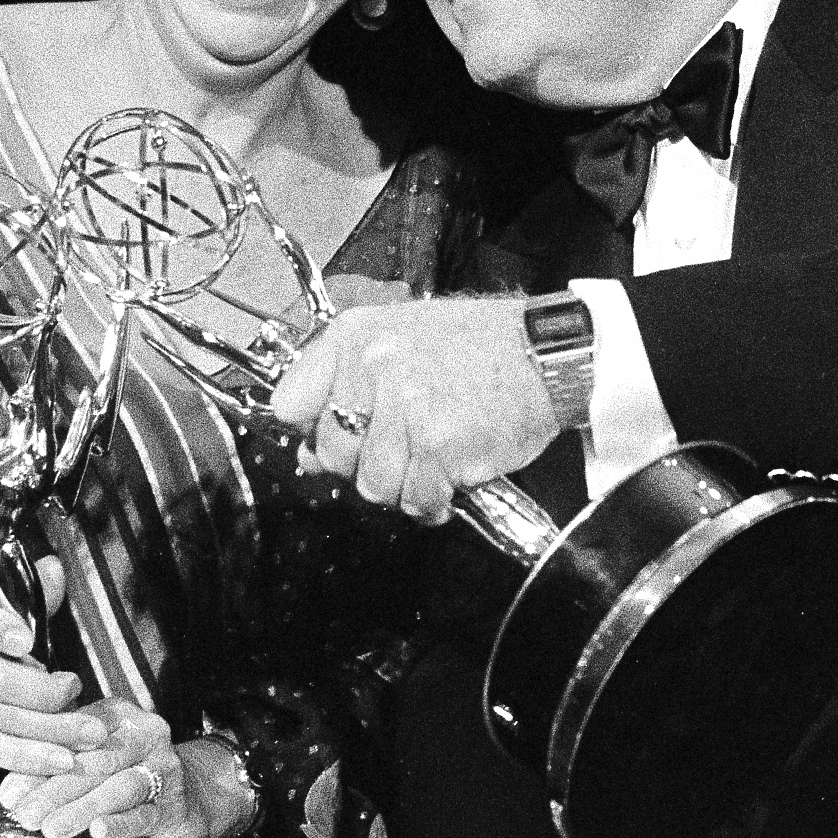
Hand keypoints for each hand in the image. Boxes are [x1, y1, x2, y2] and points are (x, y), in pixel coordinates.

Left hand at [0, 708, 251, 837]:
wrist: (194, 792)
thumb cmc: (127, 771)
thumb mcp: (94, 755)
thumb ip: (54, 765)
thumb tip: (10, 791)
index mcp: (118, 715)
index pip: (75, 736)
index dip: (40, 763)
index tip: (10, 794)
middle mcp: (145, 734)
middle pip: (95, 762)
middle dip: (55, 791)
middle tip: (26, 816)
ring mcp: (164, 769)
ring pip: (120, 787)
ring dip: (82, 809)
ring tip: (52, 829)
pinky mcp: (177, 804)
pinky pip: (147, 814)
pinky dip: (122, 824)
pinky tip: (100, 832)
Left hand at [269, 299, 559, 521]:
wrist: (546, 354)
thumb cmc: (480, 346)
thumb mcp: (400, 338)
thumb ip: (345, 385)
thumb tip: (308, 452)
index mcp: (356, 337)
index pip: (291, 402)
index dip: (313, 427)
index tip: (339, 433)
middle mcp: (373, 369)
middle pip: (333, 453)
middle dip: (365, 462)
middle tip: (403, 447)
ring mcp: (405, 409)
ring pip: (372, 484)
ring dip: (403, 484)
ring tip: (431, 459)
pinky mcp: (438, 447)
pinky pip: (415, 498)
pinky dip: (432, 499)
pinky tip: (450, 476)